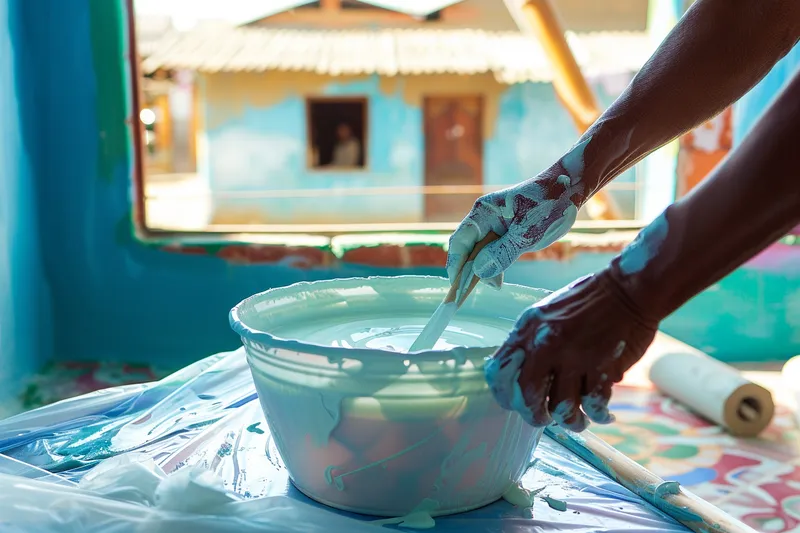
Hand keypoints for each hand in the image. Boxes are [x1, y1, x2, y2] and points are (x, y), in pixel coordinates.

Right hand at [446, 138, 590, 288]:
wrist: (569, 187)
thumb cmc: (549, 206)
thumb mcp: (527, 234)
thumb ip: (502, 253)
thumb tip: (479, 273)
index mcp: (483, 212)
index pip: (459, 242)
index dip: (455, 266)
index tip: (456, 290)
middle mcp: (483, 216)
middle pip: (466, 248)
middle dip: (467, 272)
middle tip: (467, 296)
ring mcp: (494, 223)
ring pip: (479, 250)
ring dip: (481, 269)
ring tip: (490, 287)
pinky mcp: (505, 229)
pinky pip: (491, 249)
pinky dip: (493, 263)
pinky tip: (498, 278)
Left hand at [483, 269, 657, 431]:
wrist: (627, 290)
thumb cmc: (587, 302)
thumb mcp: (546, 314)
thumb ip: (530, 342)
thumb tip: (519, 377)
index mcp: (528, 330)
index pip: (499, 373)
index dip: (505, 396)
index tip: (516, 403)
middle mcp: (546, 345)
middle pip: (528, 399)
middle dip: (536, 416)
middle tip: (546, 417)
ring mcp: (575, 357)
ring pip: (562, 410)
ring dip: (571, 421)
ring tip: (578, 419)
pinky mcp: (603, 367)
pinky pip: (594, 406)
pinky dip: (599, 415)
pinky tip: (603, 413)